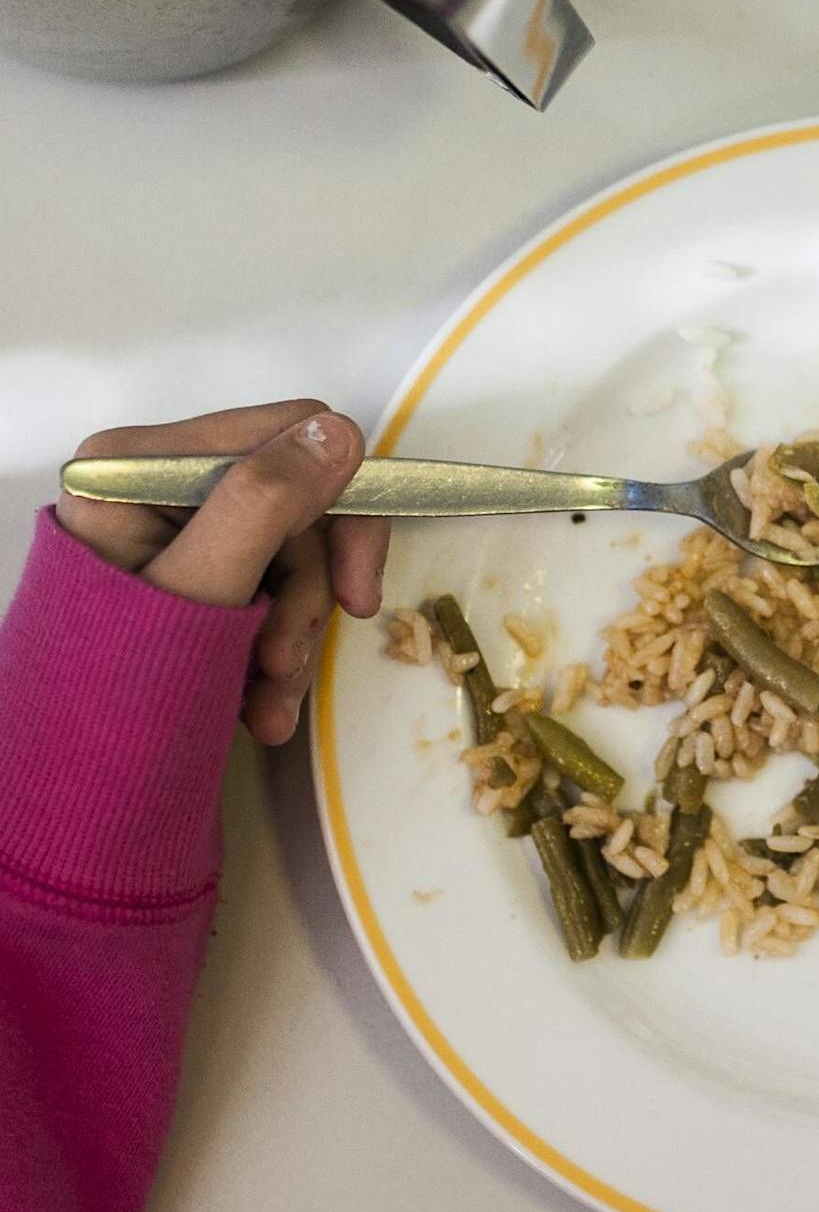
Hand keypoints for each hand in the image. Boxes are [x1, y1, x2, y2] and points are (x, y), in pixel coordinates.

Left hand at [58, 400, 389, 746]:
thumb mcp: (198, 589)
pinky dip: (280, 653)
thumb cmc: (114, 683)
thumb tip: (340, 434)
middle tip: (291, 662)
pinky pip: (275, 593)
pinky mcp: (202, 575)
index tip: (355, 592)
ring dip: (295, 636)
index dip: (342, 507)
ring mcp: (184, 532)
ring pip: (296, 558)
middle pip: (300, 505)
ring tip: (267, 702)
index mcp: (142, 464)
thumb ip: (263, 504)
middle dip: (307, 594)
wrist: (70, 776)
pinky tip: (263, 705)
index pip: (288, 436)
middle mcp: (163, 484)